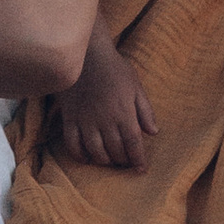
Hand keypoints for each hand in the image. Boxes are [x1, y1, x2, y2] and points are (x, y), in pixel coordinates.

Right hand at [52, 41, 158, 169]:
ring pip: (95, 151)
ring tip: (110, 161)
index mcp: (123, 112)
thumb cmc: (114, 68)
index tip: (141, 170)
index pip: (133, 144)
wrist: (86, 54)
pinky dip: (79, 155)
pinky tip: (87, 158)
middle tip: (126, 163)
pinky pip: (72, 143)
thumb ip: (145, 110)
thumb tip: (153, 132)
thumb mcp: (136, 85)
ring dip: (104, 160)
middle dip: (123, 161)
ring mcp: (85, 120)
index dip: (138, 159)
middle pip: (115, 150)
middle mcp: (105, 120)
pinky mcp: (70, 118)